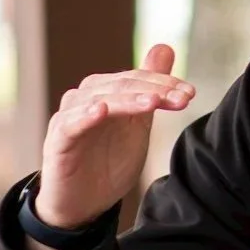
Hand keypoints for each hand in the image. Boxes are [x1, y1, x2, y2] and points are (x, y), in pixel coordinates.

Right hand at [36, 43, 195, 232]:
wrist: (83, 203)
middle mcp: (86, 98)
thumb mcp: (137, 123)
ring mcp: (70, 117)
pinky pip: (71, 124)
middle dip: (155, 90)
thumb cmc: (108, 160)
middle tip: (183, 98)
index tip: (191, 93)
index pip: (138, 79)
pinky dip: (85, 115)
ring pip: (100, 99)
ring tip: (153, 102)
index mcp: (107, 92)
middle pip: (122, 86)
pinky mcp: (58, 140)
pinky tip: (101, 110)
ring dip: (128, 99)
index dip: (165, 83)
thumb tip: (164, 47)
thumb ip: (150, 88)